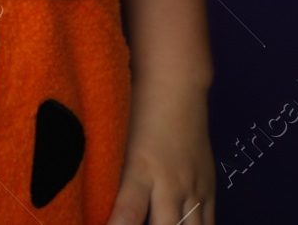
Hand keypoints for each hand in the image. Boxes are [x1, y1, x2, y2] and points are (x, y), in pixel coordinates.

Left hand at [107, 81, 214, 223]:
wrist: (175, 87)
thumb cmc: (136, 110)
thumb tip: (88, 196)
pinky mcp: (209, 188)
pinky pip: (208, 223)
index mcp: (140, 170)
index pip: (128, 215)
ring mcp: (194, 188)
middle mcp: (170, 183)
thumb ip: (108, 173)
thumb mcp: (116, 141)